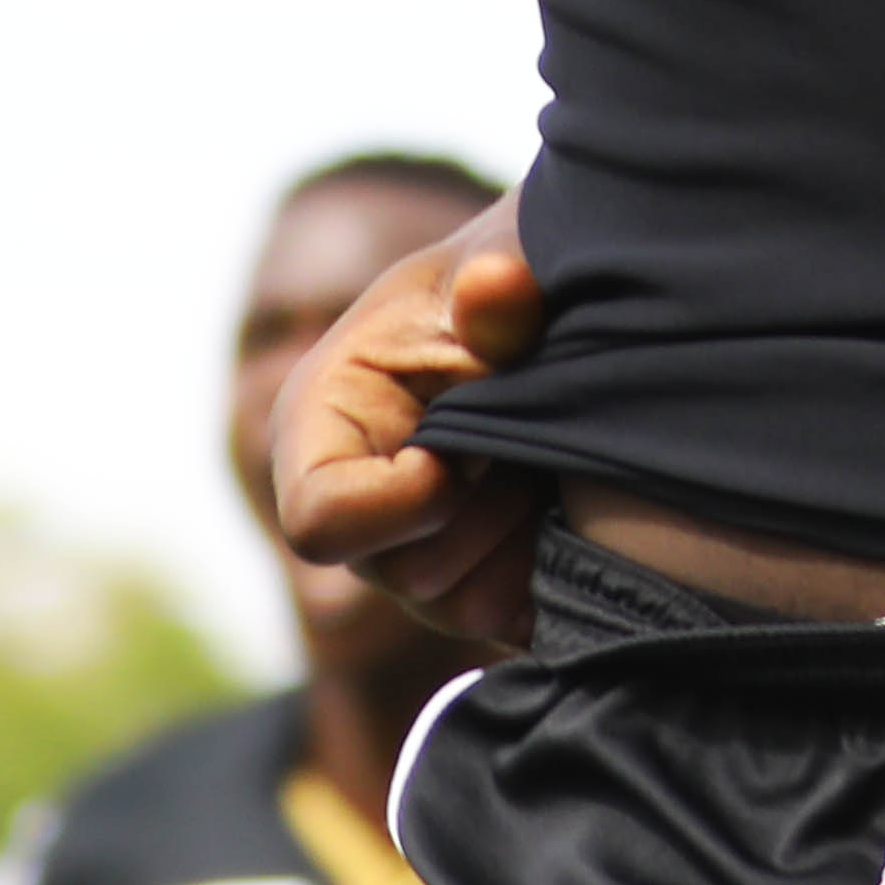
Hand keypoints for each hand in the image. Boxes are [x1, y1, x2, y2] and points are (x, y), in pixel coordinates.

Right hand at [268, 201, 550, 655]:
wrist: (560, 322)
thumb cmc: (505, 287)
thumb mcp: (502, 265)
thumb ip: (500, 283)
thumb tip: (496, 285)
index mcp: (321, 424)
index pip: (322, 522)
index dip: (403, 499)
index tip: (469, 449)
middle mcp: (355, 506)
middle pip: (407, 572)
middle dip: (485, 506)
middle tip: (525, 435)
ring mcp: (409, 557)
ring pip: (463, 603)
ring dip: (521, 530)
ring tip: (542, 457)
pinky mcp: (474, 589)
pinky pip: (513, 619)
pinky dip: (555, 565)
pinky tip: (564, 499)